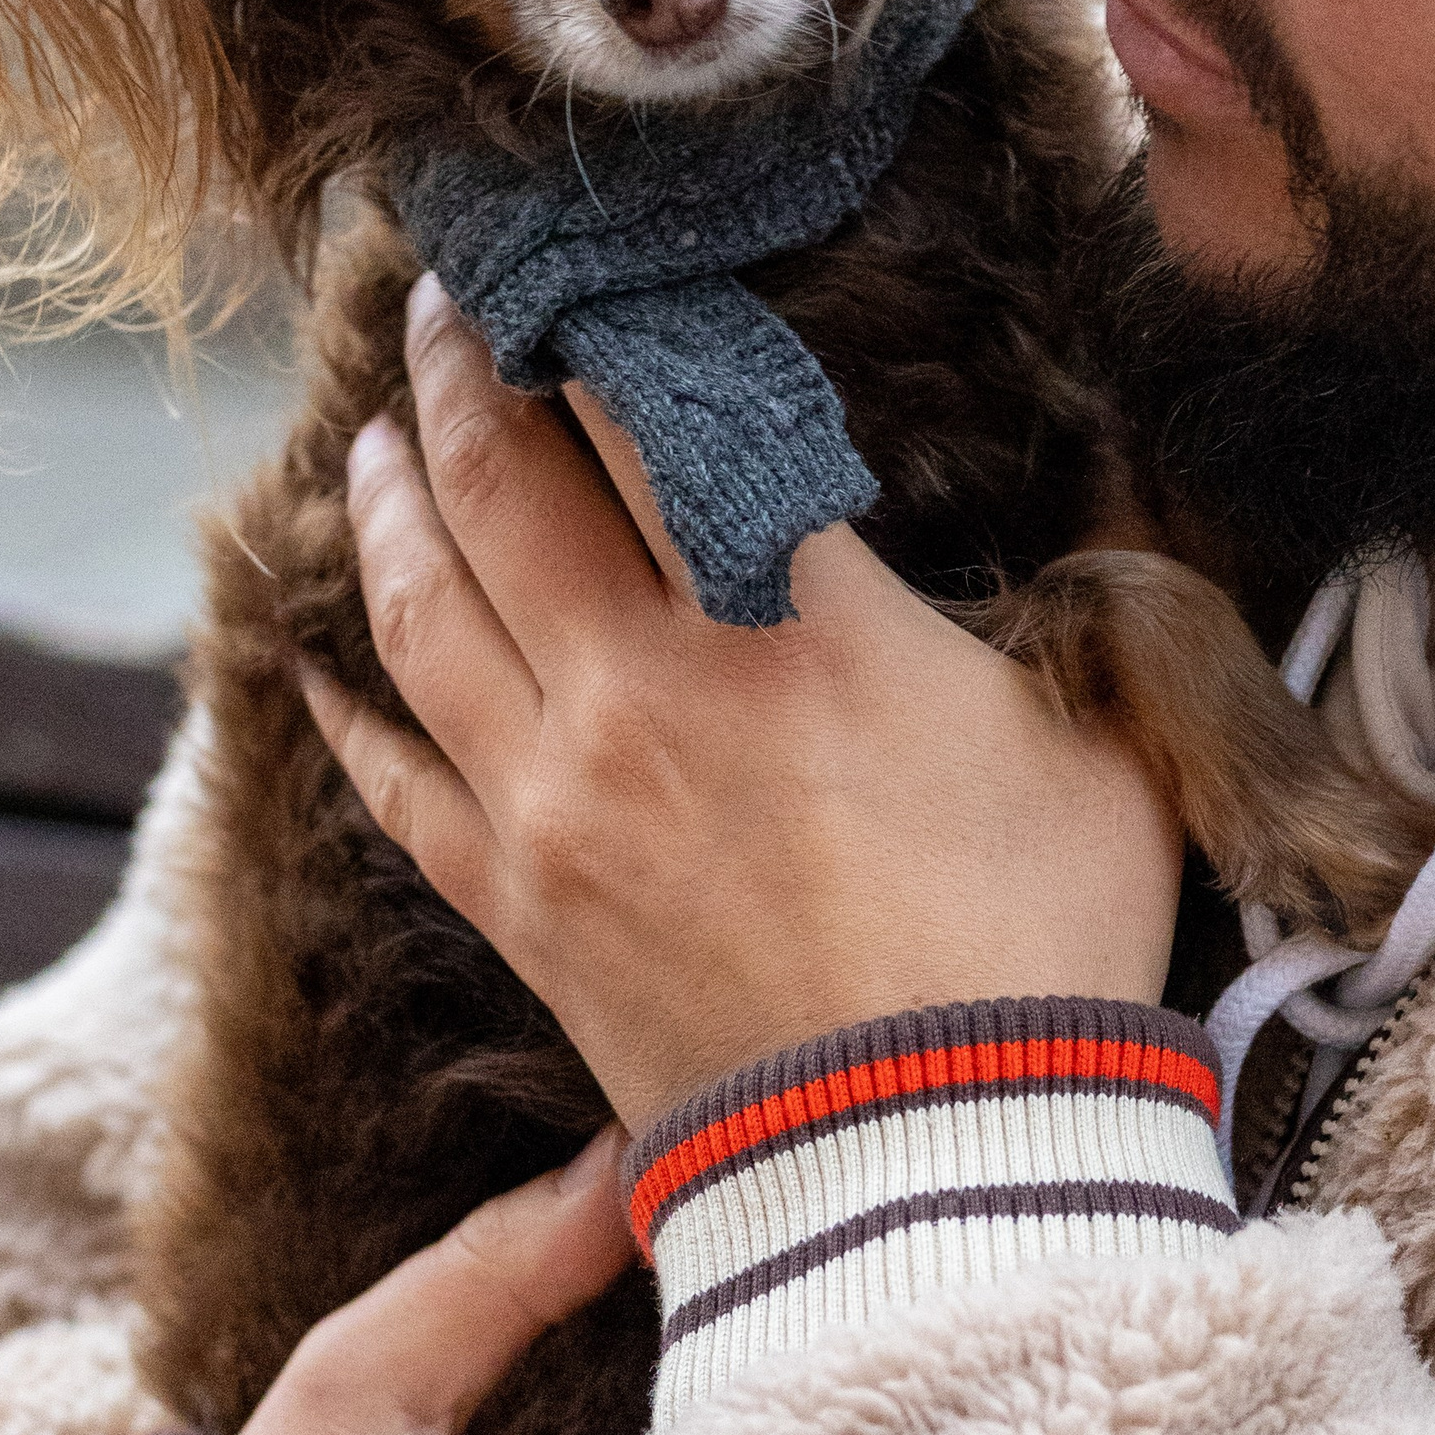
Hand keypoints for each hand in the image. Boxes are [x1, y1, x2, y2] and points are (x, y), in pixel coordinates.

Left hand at [301, 275, 1183, 1130]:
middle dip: (457, 373)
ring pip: (420, 610)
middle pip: (500, 484)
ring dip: (385, 504)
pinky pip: (394, 785)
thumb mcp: (1097, 731)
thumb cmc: (1041, 942)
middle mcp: (641, 686)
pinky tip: (316, 664)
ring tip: (369, 439)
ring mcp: (558, 801)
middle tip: (438, 302)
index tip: (567, 266)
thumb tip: (1118, 464)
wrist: (942, 1168)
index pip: (645, 417)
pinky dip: (348, 709)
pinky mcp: (521, 910)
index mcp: (788, 617)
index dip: (593, 324)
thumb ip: (1089, 581)